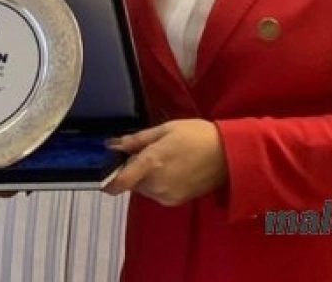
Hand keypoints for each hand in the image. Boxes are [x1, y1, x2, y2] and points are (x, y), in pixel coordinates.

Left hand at [102, 119, 227, 205]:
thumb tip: (111, 144)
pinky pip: (157, 193)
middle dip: (133, 170)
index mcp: (151, 163)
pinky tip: (173, 170)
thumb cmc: (196, 135)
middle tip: (148, 153)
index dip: (108, 181)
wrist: (228, 155)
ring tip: (165, 160)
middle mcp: (156, 184)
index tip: (103, 176)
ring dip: (146, 177)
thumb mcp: (164, 129)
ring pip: (144, 188)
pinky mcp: (176, 201)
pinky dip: (158, 184)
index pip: (120, 182)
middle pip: (131, 182)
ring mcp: (166, 195)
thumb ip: (136, 140)